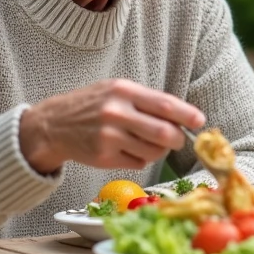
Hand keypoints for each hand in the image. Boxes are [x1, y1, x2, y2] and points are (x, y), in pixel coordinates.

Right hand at [19, 79, 205, 173]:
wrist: (53, 124)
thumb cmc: (92, 105)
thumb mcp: (117, 90)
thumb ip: (147, 101)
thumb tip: (182, 116)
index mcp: (123, 91)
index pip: (164, 105)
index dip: (187, 115)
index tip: (200, 121)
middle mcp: (116, 114)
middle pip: (163, 133)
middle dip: (178, 139)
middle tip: (178, 139)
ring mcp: (109, 138)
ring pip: (153, 152)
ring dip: (159, 151)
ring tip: (146, 142)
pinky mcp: (103, 158)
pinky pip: (138, 163)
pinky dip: (141, 159)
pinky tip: (128, 149)